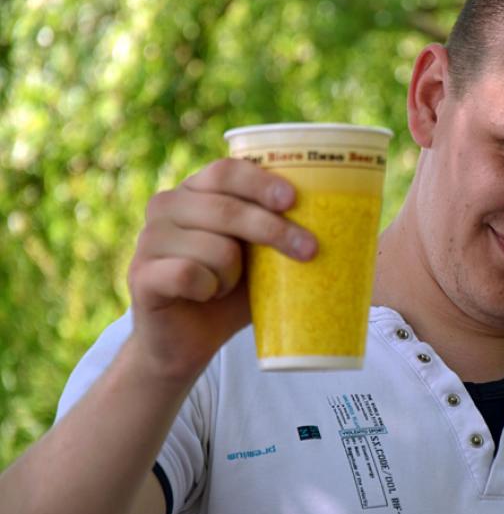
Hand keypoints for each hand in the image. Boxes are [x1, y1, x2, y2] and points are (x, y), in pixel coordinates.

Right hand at [126, 158, 316, 379]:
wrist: (187, 343)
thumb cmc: (230, 294)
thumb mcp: (261, 259)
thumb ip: (283, 234)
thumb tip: (354, 227)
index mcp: (196, 191)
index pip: (226, 170)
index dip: (260, 182)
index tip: (293, 200)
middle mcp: (166, 206)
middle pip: (226, 207)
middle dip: (274, 230)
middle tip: (309, 251)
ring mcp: (149, 239)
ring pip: (216, 247)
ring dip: (235, 274)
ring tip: (228, 284)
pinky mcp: (140, 274)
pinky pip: (189, 274)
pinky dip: (209, 288)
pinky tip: (204, 295)